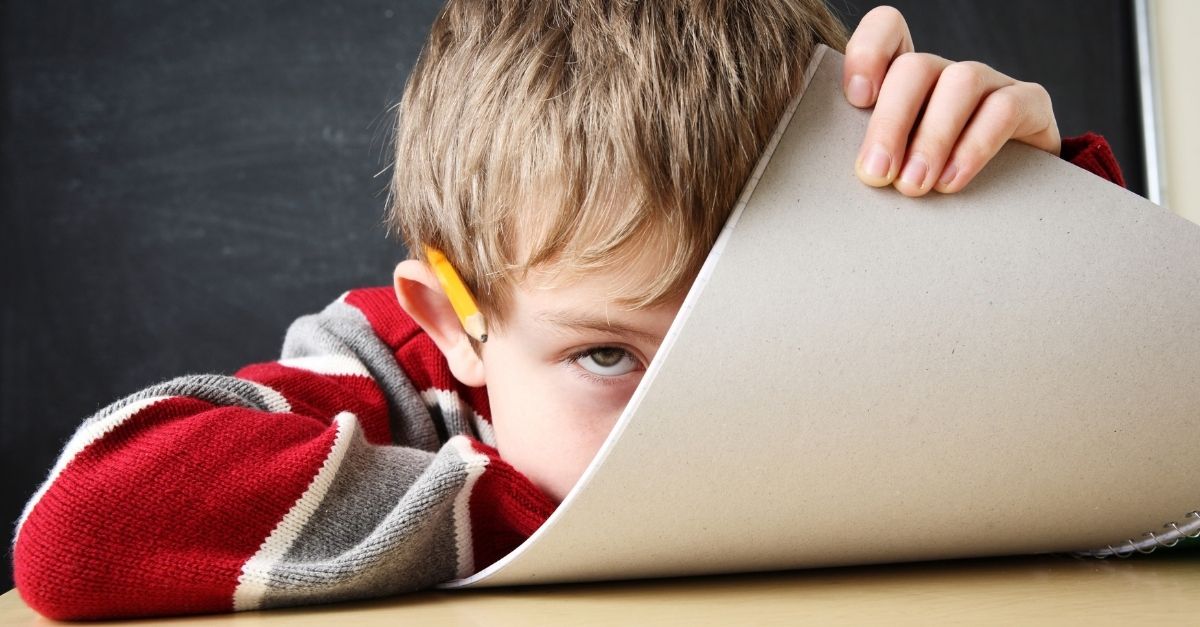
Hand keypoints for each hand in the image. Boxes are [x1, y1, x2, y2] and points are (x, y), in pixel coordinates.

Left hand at [843, 6, 1060, 196]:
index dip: (868, 52)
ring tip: (913, 184)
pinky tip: (952, 180)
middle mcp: (944, 72)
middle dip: (891, 122)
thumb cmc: (929, 179)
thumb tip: (858, 172)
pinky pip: (1005, 109)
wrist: (1004, 195)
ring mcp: (988, 82)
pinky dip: (975, 147)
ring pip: (960, 82)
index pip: (887, 29)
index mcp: (904, 79)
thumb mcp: (894, 165)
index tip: (856, 99)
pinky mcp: (1029, 102)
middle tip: (876, 173)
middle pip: (914, 68)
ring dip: (933, 138)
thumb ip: (872, 155)